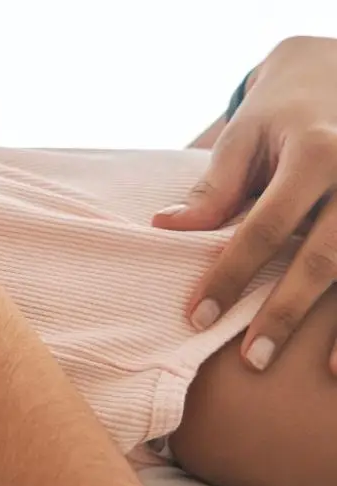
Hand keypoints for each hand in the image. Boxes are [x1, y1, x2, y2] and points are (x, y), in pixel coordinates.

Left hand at [155, 36, 336, 373]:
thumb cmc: (285, 111)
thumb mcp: (245, 135)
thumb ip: (214, 186)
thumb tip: (166, 228)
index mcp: (316, 153)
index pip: (265, 228)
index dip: (231, 274)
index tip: (198, 317)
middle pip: (325, 258)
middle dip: (288, 313)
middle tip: (254, 360)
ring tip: (329, 374)